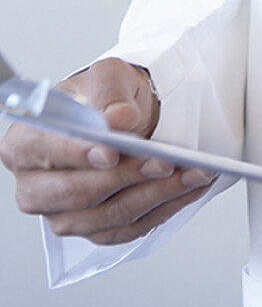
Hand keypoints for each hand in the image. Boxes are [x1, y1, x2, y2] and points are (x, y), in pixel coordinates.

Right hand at [0, 57, 215, 245]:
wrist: (123, 115)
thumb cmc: (105, 97)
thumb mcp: (108, 77)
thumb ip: (110, 93)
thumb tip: (117, 119)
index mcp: (25, 142)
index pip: (44, 152)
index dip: (77, 155)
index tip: (111, 153)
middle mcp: (36, 186)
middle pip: (77, 193)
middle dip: (126, 177)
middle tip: (163, 161)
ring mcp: (63, 213)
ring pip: (108, 216)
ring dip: (155, 196)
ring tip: (190, 173)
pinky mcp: (93, 228)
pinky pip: (127, 229)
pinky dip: (162, 209)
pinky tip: (186, 188)